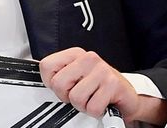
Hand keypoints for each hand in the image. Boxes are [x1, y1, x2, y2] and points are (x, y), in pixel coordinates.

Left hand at [39, 48, 166, 125]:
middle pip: (58, 84)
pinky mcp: (113, 85)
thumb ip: (58, 75)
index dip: (50, 82)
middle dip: (67, 96)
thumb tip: (40, 79)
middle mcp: (88, 58)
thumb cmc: (98, 87)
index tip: (63, 86)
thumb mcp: (75, 76)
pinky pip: (92, 107)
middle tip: (79, 95)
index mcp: (75, 54)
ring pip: (75, 97)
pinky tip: (101, 103)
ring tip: (91, 98)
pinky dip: (95, 111)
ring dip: (83, 105)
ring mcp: (102, 70)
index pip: (46, 66)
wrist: (126, 95)